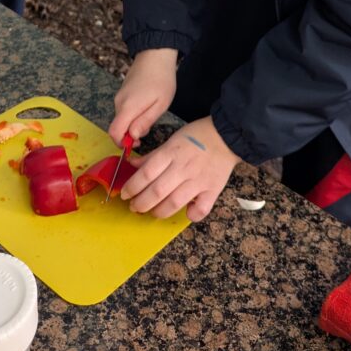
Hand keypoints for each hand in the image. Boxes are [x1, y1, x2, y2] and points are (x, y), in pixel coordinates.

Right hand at [109, 48, 177, 146]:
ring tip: (151, 113)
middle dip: (130, 134)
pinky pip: (124, 110)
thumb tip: (133, 136)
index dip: (122, 143)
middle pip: (118, 127)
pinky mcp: (122, 92)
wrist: (155, 54)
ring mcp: (119, 96)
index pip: (114, 132)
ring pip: (122, 119)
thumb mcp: (160, 104)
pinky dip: (132, 115)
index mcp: (128, 107)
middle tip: (149, 128)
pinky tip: (146, 107)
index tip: (136, 143)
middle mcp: (119, 102)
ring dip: (133, 123)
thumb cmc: (162, 79)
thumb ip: (145, 121)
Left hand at [120, 116, 239, 221]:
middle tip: (134, 207)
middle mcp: (183, 168)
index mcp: (171, 153)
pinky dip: (191, 215)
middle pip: (157, 191)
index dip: (132, 186)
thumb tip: (132, 165)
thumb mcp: (171, 140)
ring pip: (174, 203)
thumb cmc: (196, 136)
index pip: (146, 173)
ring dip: (158, 212)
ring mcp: (198, 181)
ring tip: (151, 212)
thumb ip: (152, 156)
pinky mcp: (212, 190)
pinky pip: (200, 209)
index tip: (125, 194)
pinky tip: (185, 213)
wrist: (226, 136)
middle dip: (141, 203)